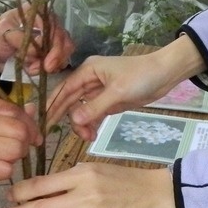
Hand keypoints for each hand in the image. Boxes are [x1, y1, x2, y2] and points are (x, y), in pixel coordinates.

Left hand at [0, 4, 74, 75]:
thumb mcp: (3, 32)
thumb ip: (20, 38)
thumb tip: (37, 51)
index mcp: (37, 12)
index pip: (54, 26)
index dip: (55, 45)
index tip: (48, 63)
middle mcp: (48, 22)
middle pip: (64, 39)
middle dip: (55, 57)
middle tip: (45, 69)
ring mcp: (51, 38)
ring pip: (65, 50)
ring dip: (53, 64)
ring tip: (33, 70)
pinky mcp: (50, 52)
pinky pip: (60, 60)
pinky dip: (52, 68)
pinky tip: (37, 70)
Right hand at [0, 82, 40, 186]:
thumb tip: (32, 110)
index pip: (11, 109)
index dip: (28, 122)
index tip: (32, 131)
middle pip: (16, 130)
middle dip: (26, 140)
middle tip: (23, 145)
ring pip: (13, 151)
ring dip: (16, 156)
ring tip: (8, 154)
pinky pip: (1, 170)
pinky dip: (5, 169)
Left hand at [2, 163, 175, 207]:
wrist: (154, 195)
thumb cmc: (122, 179)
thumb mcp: (95, 169)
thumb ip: (70, 179)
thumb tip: (42, 189)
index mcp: (81, 175)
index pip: (43, 184)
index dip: (22, 191)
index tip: (9, 196)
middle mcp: (84, 196)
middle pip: (44, 207)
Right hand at [45, 37, 206, 140]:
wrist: (165, 74)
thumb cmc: (141, 77)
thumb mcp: (117, 92)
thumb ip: (95, 107)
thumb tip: (73, 120)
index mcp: (88, 70)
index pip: (64, 89)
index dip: (51, 105)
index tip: (41, 122)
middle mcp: (89, 79)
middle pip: (70, 100)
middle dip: (64, 118)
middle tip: (51, 137)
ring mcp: (98, 91)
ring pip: (81, 110)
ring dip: (81, 124)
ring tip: (88, 137)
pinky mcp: (108, 101)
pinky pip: (93, 114)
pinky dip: (91, 124)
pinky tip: (92, 135)